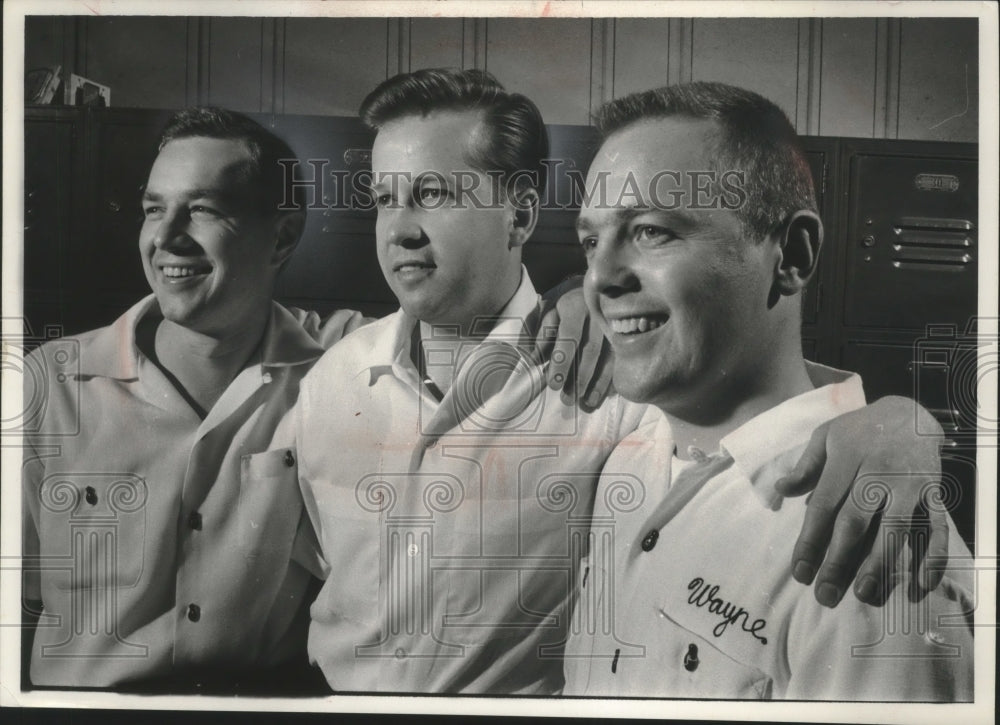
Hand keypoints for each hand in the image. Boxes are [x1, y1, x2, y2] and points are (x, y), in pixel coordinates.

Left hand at [532, 276, 613, 410]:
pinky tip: (604, 395)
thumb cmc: (569, 304)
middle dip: (580, 377)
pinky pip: (621, 359)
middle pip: (591, 350)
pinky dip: (612, 378)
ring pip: (609, 357)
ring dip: (598, 382)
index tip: (554, 384)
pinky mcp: (627, 334)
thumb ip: (542, 336)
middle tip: (569, 399)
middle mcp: (599, 314)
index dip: (562, 361)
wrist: (599, 285)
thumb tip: (533, 361)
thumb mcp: (551, 312)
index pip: (569, 336)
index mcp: (576, 306)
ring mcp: (616, 324)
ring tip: (586, 403)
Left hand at [775, 396, 948, 607]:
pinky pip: (937, 527)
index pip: (824, 506)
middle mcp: (878, 473)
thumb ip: (805, 466)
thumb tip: (780, 490)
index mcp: (846, 459)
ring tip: (864, 593)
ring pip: (895, 529)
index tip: (800, 573)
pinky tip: (920, 585)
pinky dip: (932, 556)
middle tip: (825, 595)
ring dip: (880, 564)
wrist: (910, 411)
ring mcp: (910, 484)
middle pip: (856, 523)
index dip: (810, 541)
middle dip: (839, 561)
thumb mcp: (826, 436)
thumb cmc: (860, 430)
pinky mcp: (935, 493)